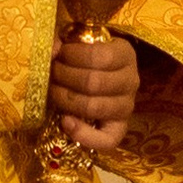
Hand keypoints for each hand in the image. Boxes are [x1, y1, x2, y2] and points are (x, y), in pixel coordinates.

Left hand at [49, 31, 138, 159]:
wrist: (97, 77)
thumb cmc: (84, 58)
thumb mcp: (77, 43)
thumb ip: (63, 42)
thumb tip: (53, 49)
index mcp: (124, 54)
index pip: (98, 56)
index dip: (72, 55)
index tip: (58, 54)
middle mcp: (131, 80)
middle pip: (93, 82)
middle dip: (64, 76)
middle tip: (51, 73)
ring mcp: (127, 106)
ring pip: (93, 107)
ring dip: (66, 99)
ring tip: (54, 92)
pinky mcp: (119, 128)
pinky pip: (107, 140)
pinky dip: (83, 134)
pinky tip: (65, 121)